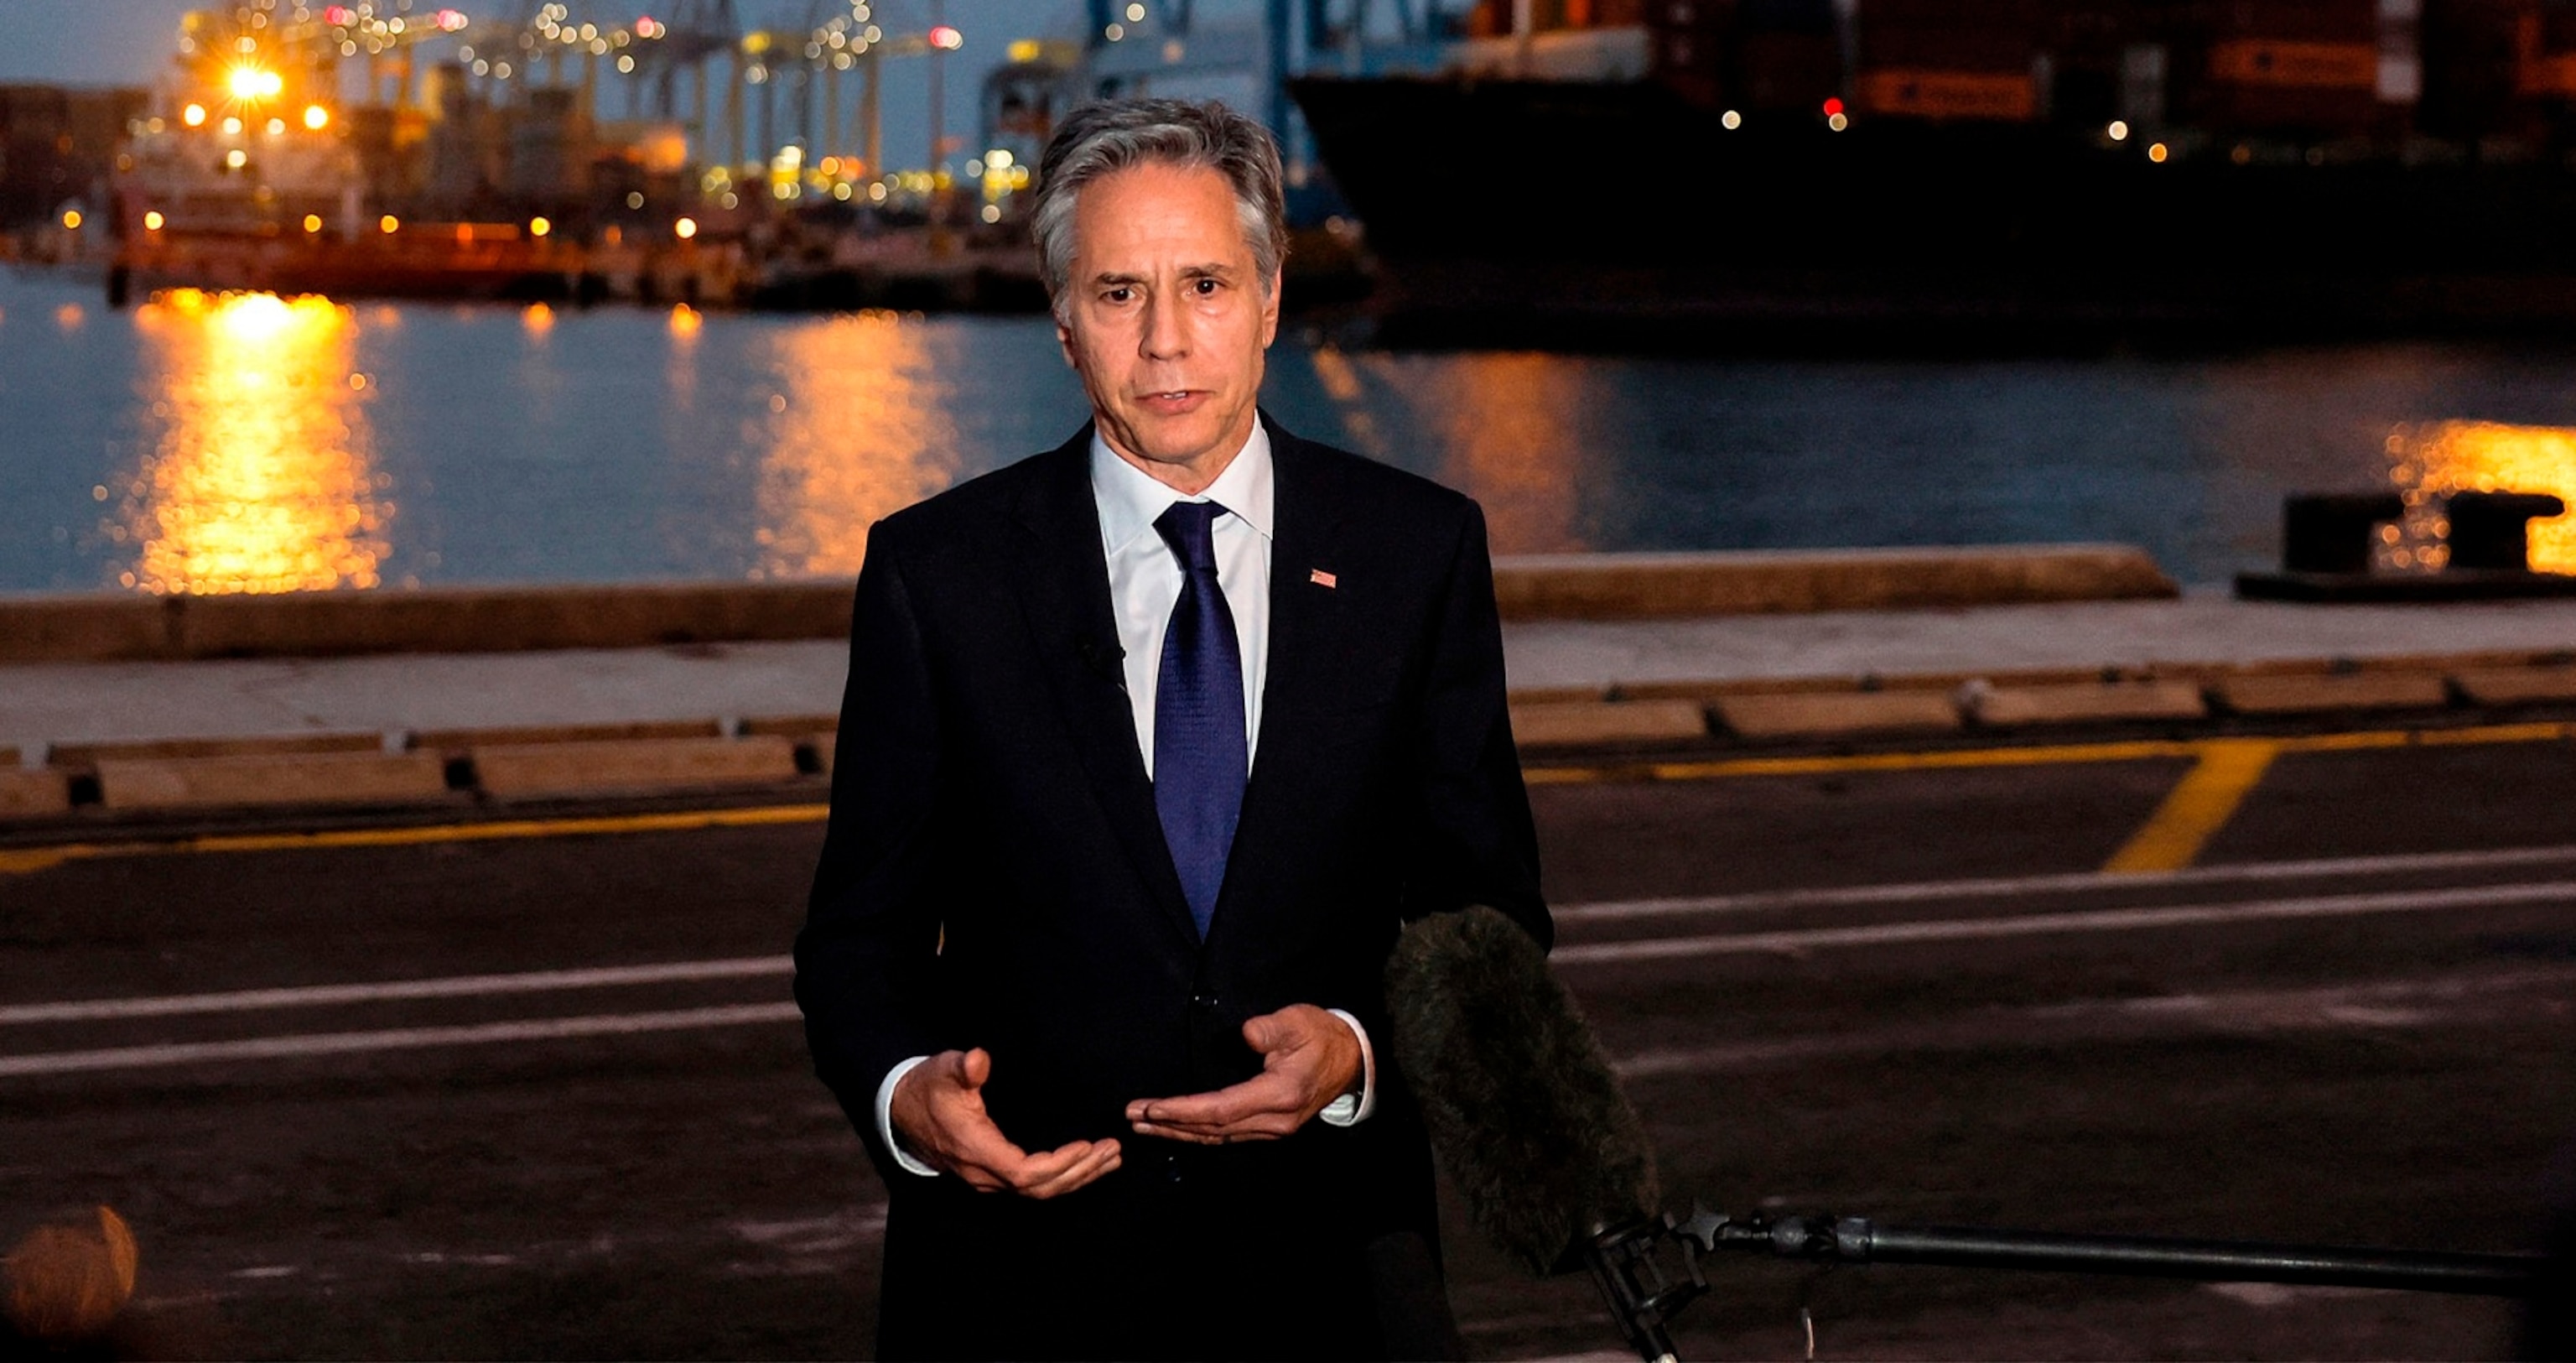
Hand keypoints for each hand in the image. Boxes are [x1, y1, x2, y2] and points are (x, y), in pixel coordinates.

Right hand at [889, 1048, 1121, 1196]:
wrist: (901, 1108)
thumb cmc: (929, 1086)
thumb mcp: (945, 1069)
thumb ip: (965, 1067)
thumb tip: (979, 1059)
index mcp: (976, 1149)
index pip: (1024, 1172)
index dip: (1059, 1165)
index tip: (1086, 1144)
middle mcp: (982, 1172)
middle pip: (1039, 1188)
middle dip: (1079, 1172)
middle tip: (1112, 1150)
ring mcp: (986, 1178)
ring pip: (1038, 1192)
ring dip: (1076, 1177)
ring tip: (1109, 1159)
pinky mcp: (991, 1174)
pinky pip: (1032, 1186)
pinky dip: (1062, 1178)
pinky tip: (1085, 1166)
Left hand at [1124, 1004, 1361, 1144]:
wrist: (1351, 1059)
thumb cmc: (1321, 1035)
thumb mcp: (1297, 1022)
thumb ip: (1269, 1029)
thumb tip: (1244, 1035)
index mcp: (1279, 1095)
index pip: (1221, 1109)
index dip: (1184, 1110)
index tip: (1151, 1107)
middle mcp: (1274, 1120)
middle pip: (1213, 1129)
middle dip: (1170, 1124)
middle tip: (1132, 1117)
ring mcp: (1272, 1128)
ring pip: (1217, 1137)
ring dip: (1178, 1132)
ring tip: (1143, 1126)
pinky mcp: (1269, 1127)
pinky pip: (1227, 1135)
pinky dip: (1197, 1133)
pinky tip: (1176, 1130)